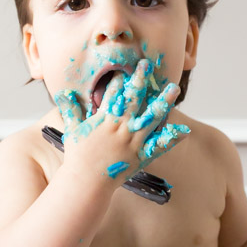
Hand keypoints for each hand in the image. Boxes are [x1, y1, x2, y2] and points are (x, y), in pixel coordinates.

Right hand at [54, 59, 189, 186]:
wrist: (86, 181)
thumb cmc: (77, 156)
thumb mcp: (71, 130)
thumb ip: (70, 110)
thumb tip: (62, 93)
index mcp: (105, 118)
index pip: (114, 93)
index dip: (120, 78)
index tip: (127, 65)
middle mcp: (122, 126)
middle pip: (134, 98)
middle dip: (140, 80)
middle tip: (147, 65)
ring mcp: (134, 141)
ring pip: (152, 117)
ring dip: (163, 101)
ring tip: (173, 88)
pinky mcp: (142, 155)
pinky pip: (160, 145)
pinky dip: (172, 138)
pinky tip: (184, 129)